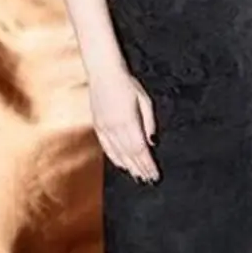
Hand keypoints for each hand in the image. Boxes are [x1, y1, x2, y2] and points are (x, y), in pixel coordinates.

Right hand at [87, 62, 159, 183]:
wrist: (103, 72)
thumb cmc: (127, 83)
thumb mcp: (144, 99)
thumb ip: (149, 122)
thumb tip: (153, 142)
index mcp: (128, 121)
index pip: (140, 150)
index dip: (148, 164)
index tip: (154, 174)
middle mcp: (115, 128)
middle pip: (130, 155)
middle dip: (140, 169)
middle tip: (148, 180)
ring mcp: (104, 128)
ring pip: (117, 153)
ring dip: (128, 167)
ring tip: (137, 176)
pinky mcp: (97, 126)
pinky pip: (106, 147)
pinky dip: (115, 158)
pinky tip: (121, 164)